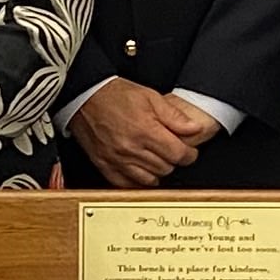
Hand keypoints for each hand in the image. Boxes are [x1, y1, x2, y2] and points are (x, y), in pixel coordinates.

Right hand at [74, 79, 214, 187]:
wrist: (84, 97)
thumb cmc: (114, 95)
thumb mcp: (150, 97)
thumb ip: (174, 116)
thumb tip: (194, 128)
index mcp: (145, 130)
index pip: (179, 155)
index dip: (189, 154)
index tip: (188, 151)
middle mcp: (131, 148)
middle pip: (166, 168)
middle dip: (173, 160)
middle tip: (170, 150)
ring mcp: (117, 160)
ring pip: (150, 179)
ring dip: (157, 170)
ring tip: (155, 157)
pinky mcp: (105, 166)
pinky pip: (127, 184)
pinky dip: (138, 180)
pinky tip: (140, 169)